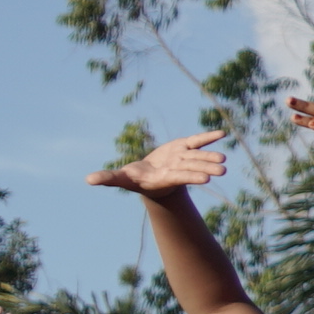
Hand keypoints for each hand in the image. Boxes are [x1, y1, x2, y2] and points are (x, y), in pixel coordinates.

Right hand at [93, 129, 230, 198]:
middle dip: (207, 168)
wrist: (150, 177)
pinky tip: (221, 133)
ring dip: (211, 157)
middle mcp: (176, 168)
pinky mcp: (183, 147)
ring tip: (224, 160)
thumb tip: (88, 180)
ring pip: (198, 157)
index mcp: (164, 177)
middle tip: (223, 171)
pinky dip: (208, 137)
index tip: (206, 179)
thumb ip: (108, 179)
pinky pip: (197, 141)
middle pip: (193, 167)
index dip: (192, 176)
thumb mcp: (121, 179)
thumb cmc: (134, 179)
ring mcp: (182, 158)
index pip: (180, 177)